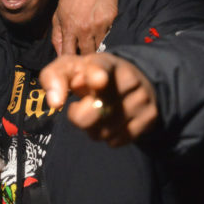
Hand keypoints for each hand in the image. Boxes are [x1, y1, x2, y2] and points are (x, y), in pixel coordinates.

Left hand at [40, 53, 158, 146]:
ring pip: (103, 131)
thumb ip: (54, 77)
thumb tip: (55, 102)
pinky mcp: (150, 117)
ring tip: (98, 112)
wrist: (134, 80)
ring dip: (92, 128)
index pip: (100, 68)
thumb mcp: (70, 68)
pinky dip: (107, 136)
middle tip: (81, 105)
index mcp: (104, 62)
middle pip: (94, 112)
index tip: (97, 81)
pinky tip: (112, 121)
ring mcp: (142, 98)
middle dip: (78, 116)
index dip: (96, 75)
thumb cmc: (90, 75)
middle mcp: (128, 77)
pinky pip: (116, 141)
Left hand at [52, 0, 117, 55]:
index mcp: (69, 29)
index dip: (70, 60)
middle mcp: (85, 29)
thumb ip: (58, 37)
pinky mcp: (111, 19)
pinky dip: (103, 33)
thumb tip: (59, 55)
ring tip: (91, 35)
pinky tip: (99, 23)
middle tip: (84, 51)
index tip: (72, 62)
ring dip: (95, 44)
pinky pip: (108, 33)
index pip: (69, 54)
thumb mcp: (58, 15)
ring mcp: (99, 25)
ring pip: (99, 45)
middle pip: (87, 53)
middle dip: (85, 55)